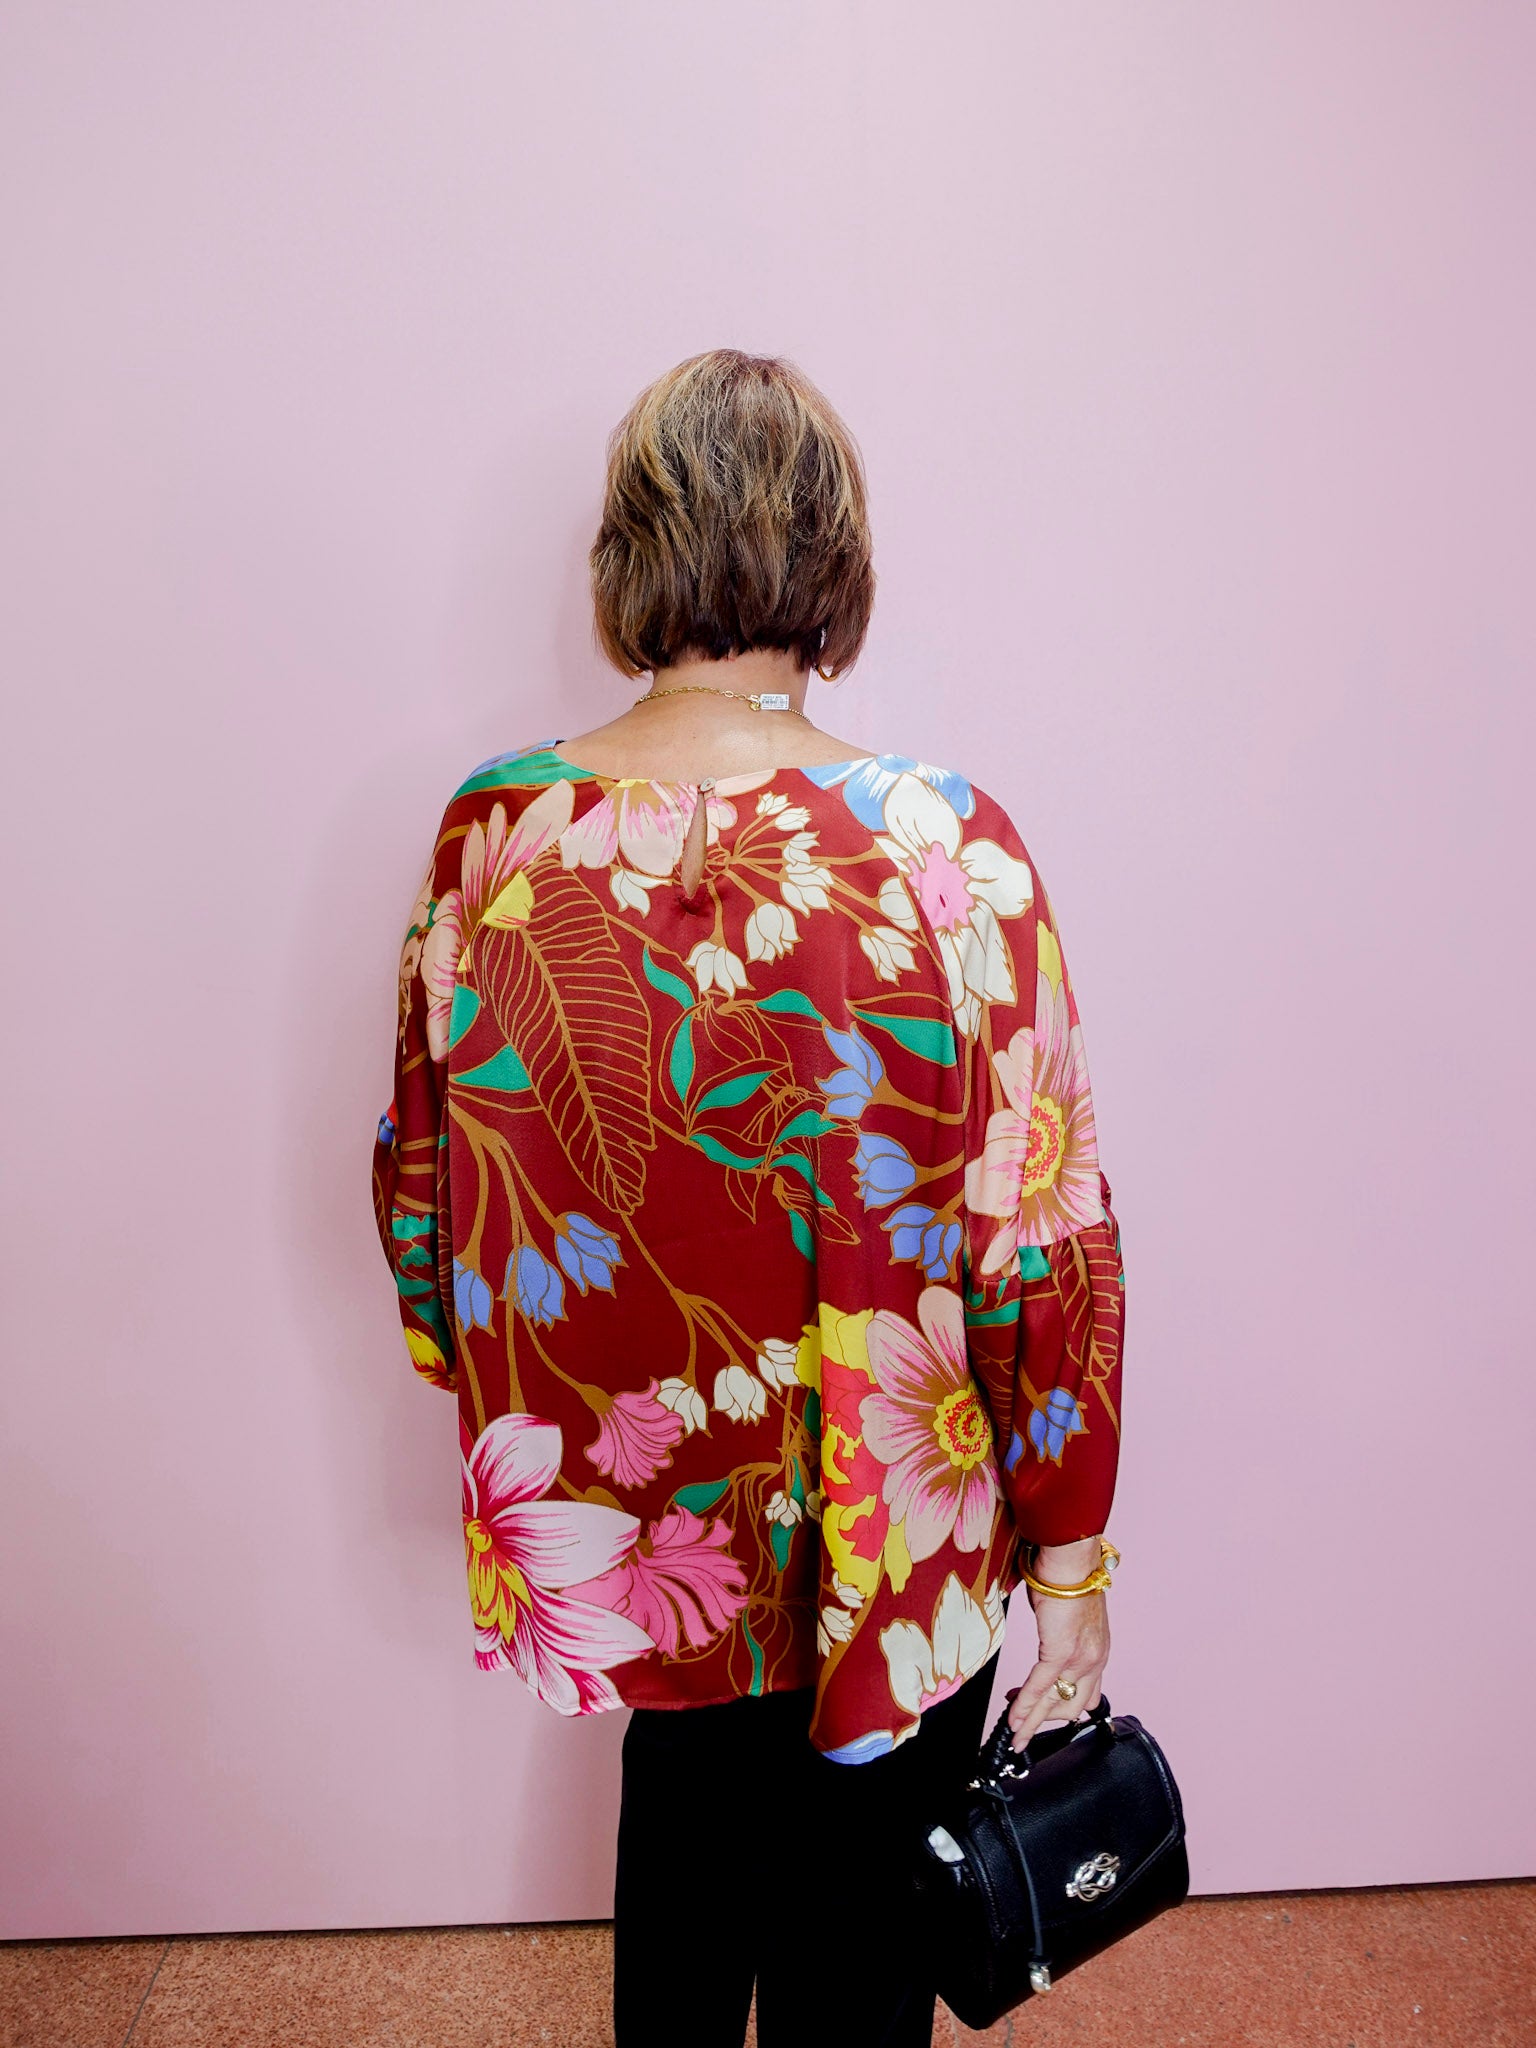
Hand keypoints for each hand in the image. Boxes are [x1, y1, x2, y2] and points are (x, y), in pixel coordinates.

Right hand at [1006, 1542, 1110, 1752]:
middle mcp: (1094, 1661)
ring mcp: (1079, 1660)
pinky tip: (1013, 1717)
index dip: (1062, 1706)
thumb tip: (1045, 1636)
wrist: (1070, 1563)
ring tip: (1016, 1737)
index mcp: (1098, 1652)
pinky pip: (1040, 1687)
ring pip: (1054, 1704)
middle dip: (1046, 1720)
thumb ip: (1061, 1633)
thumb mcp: (1069, 1615)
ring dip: (1031, 1722)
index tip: (1042, 1709)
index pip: (1087, 1695)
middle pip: (1073, 1707)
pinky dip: (1024, 1704)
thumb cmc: (1068, 1579)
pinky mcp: (1060, 1653)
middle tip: (1023, 1724)